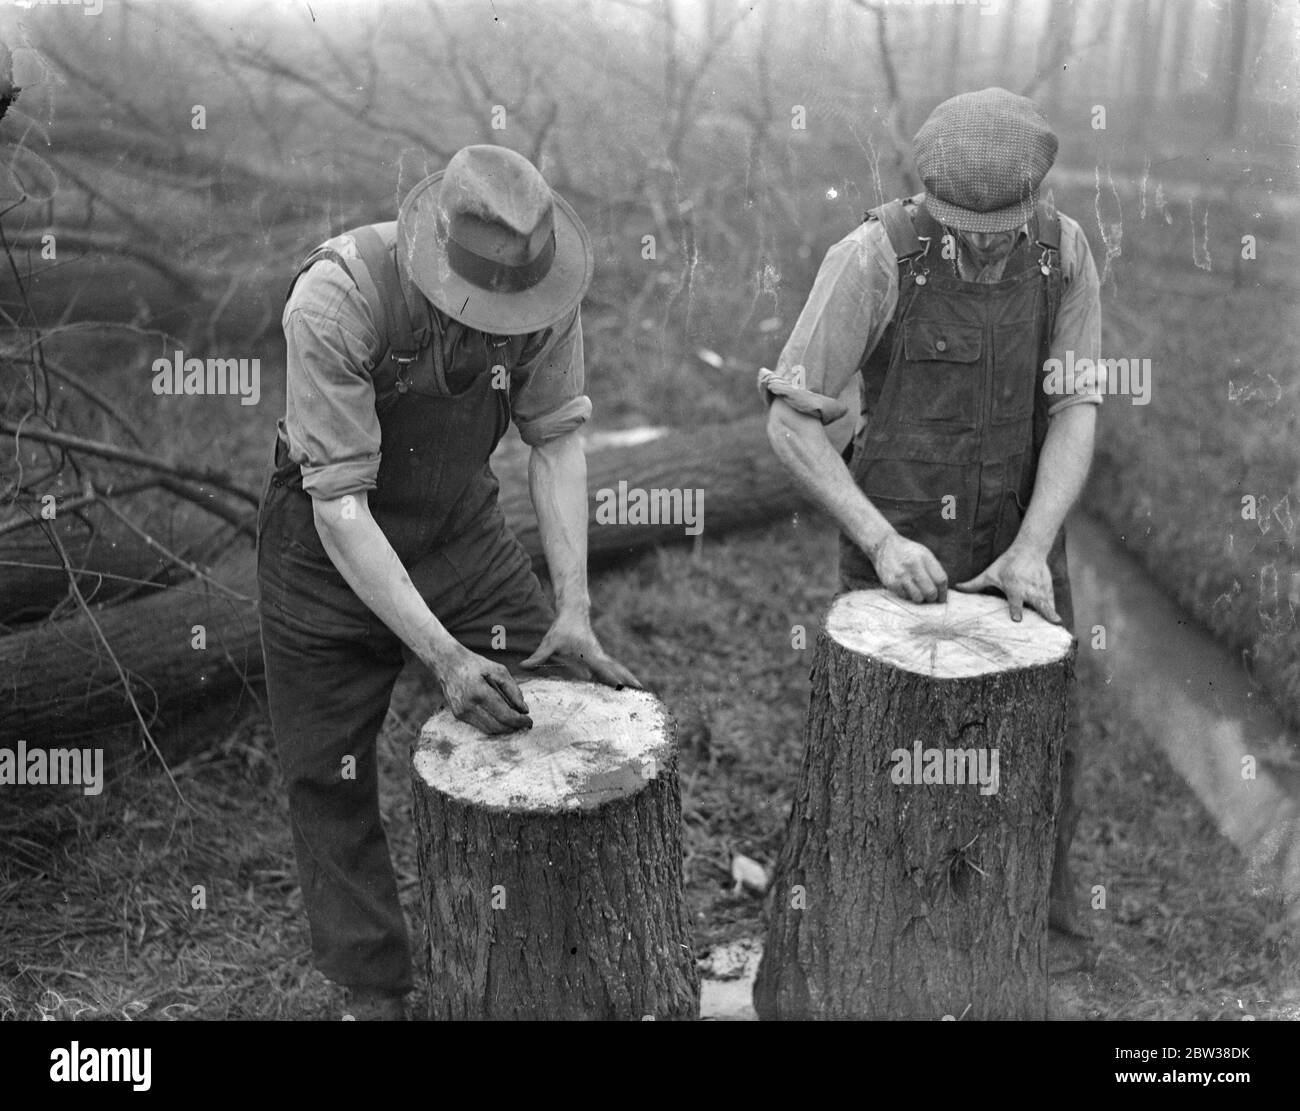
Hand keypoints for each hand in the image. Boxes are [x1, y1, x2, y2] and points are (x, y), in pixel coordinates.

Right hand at [431, 644, 532, 734]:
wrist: (448, 663)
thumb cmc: (476, 665)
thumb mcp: (498, 670)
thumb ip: (513, 690)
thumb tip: (524, 710)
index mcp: (480, 693)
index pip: (505, 716)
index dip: (520, 721)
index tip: (529, 721)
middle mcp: (469, 706)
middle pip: (498, 726)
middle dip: (514, 727)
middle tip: (525, 723)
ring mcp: (462, 712)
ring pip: (489, 730)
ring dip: (504, 728)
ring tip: (515, 722)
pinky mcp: (458, 715)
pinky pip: (480, 726)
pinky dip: (493, 725)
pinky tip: (501, 718)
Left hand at [521, 611, 643, 689]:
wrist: (574, 611)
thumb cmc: (562, 628)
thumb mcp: (549, 643)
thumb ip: (537, 657)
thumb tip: (523, 667)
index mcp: (589, 655)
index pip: (603, 669)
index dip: (612, 679)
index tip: (622, 688)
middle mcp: (599, 655)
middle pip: (618, 670)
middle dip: (629, 680)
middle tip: (642, 692)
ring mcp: (601, 655)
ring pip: (618, 668)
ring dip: (629, 678)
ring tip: (641, 691)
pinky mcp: (600, 655)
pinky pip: (613, 667)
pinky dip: (621, 675)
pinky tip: (624, 685)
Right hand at [871, 531, 947, 602]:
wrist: (884, 546)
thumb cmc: (908, 552)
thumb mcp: (924, 554)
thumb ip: (934, 570)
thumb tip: (942, 591)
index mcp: (925, 557)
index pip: (940, 580)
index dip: (943, 592)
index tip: (942, 598)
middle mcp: (913, 566)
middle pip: (930, 592)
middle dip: (932, 598)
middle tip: (930, 598)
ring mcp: (901, 575)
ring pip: (918, 598)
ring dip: (920, 598)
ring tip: (918, 592)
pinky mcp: (891, 582)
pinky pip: (905, 597)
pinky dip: (907, 595)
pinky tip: (906, 587)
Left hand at [955, 543, 1059, 623]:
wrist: (1029, 550)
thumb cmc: (1007, 564)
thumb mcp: (990, 573)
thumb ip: (974, 584)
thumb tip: (956, 587)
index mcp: (1014, 587)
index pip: (1015, 600)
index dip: (1015, 609)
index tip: (1016, 618)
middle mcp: (1029, 589)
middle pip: (1038, 602)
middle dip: (1044, 611)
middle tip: (1052, 621)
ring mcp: (1040, 590)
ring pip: (1048, 603)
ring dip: (1052, 614)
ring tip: (1058, 625)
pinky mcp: (1048, 589)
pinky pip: (1052, 602)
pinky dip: (1054, 611)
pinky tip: (1057, 622)